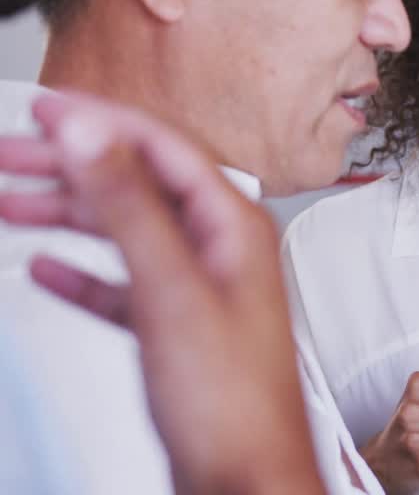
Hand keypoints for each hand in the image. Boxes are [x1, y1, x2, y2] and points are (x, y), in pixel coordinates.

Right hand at [0, 93, 324, 494]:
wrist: (247, 483)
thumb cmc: (231, 403)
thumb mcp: (171, 291)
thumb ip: (130, 208)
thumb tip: (94, 134)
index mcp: (232, 228)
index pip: (164, 149)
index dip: (102, 122)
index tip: (45, 109)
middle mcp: (221, 252)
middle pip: (138, 187)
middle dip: (71, 166)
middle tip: (8, 154)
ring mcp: (201, 292)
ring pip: (126, 235)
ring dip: (67, 215)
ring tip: (9, 202)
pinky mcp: (178, 334)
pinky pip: (122, 289)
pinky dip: (81, 276)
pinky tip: (44, 272)